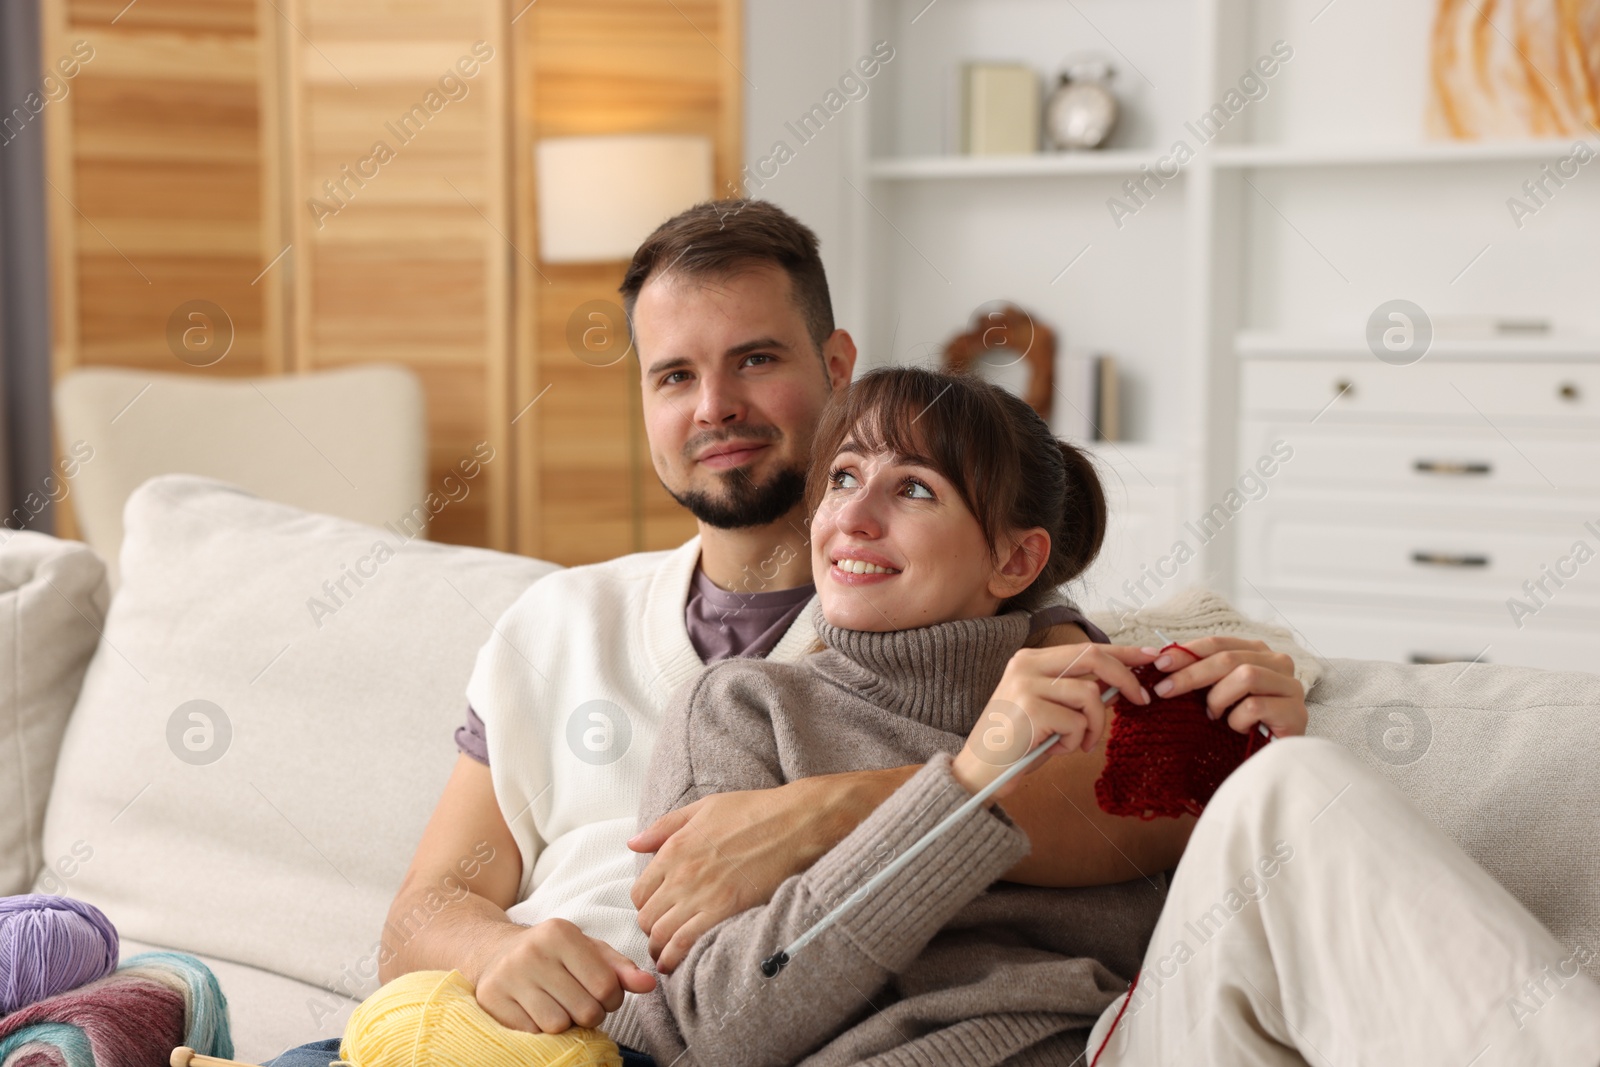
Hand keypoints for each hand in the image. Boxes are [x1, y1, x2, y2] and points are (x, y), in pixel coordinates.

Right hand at [472, 918, 654, 1032]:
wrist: (495, 953)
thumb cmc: (553, 953)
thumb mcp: (588, 951)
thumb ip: (620, 968)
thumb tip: (649, 984)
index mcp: (561, 933)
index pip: (606, 986)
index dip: (612, 1000)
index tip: (603, 995)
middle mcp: (533, 951)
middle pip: (584, 1010)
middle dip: (590, 1014)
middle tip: (579, 1002)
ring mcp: (509, 976)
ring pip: (557, 1025)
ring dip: (565, 1023)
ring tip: (559, 1005)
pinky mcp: (492, 999)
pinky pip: (532, 1033)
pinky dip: (540, 1029)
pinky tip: (536, 1010)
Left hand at [628, 772, 905, 972]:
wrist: (796, 823)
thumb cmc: (754, 811)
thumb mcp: (703, 808)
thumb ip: (665, 827)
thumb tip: (633, 843)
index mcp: (674, 848)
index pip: (639, 892)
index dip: (645, 906)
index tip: (657, 911)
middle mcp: (682, 874)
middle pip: (647, 917)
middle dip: (651, 930)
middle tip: (662, 936)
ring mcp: (701, 894)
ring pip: (661, 935)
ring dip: (660, 948)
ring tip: (667, 955)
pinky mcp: (724, 911)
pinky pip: (685, 943)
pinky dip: (676, 957)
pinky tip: (677, 962)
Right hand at [951, 643, 1159, 798]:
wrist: (979, 772)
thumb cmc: (1016, 744)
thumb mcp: (1048, 710)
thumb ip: (1076, 692)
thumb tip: (1119, 684)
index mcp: (1031, 660)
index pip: (1086, 647)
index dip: (1123, 651)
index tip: (1150, 656)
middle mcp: (1027, 665)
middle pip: (1093, 657)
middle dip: (1126, 678)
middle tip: (1142, 700)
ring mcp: (1027, 685)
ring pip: (1090, 695)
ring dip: (1094, 726)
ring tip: (1077, 743)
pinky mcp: (1031, 709)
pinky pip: (1078, 723)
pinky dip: (1075, 742)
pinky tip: (1053, 749)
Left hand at [1148, 636, 1307, 738]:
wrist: (1275, 756)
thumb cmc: (1244, 721)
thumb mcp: (1219, 692)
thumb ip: (1201, 673)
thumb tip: (1163, 660)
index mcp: (1258, 652)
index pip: (1218, 643)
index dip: (1187, 652)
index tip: (1159, 664)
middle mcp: (1278, 663)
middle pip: (1229, 658)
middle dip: (1192, 674)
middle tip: (1165, 689)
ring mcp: (1291, 686)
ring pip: (1246, 676)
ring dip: (1219, 697)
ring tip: (1213, 714)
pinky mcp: (1295, 712)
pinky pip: (1255, 706)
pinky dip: (1237, 718)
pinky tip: (1238, 728)